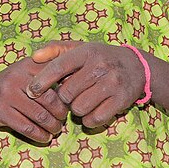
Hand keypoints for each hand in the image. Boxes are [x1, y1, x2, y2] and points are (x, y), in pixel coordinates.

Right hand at [0, 57, 69, 142]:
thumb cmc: (10, 84)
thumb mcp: (24, 71)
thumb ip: (45, 73)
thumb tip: (74, 80)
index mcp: (26, 65)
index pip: (54, 76)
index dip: (66, 90)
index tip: (72, 98)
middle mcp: (16, 78)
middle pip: (49, 99)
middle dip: (61, 113)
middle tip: (64, 118)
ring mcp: (8, 96)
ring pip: (40, 115)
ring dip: (52, 126)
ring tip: (56, 129)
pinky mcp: (2, 113)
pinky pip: (27, 128)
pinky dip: (40, 135)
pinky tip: (45, 137)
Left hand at [28, 41, 145, 128]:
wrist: (137, 66)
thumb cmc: (100, 57)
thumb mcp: (80, 48)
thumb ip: (55, 50)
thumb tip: (34, 57)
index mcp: (86, 52)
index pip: (58, 67)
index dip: (42, 81)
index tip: (32, 91)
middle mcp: (99, 66)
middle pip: (66, 93)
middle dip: (62, 98)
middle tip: (68, 95)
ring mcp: (111, 84)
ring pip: (79, 108)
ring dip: (75, 109)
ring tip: (80, 101)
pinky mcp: (121, 100)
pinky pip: (94, 118)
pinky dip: (88, 120)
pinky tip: (90, 112)